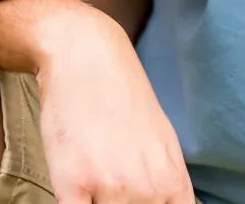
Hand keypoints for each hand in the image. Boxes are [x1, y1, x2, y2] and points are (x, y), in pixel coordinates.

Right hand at [38, 16, 194, 202]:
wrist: (86, 56)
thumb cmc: (122, 98)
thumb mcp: (162, 141)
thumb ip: (168, 185)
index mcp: (172, 179)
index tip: (143, 202)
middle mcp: (147, 186)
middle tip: (112, 190)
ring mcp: (111, 186)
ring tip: (94, 186)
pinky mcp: (73, 182)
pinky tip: (75, 193)